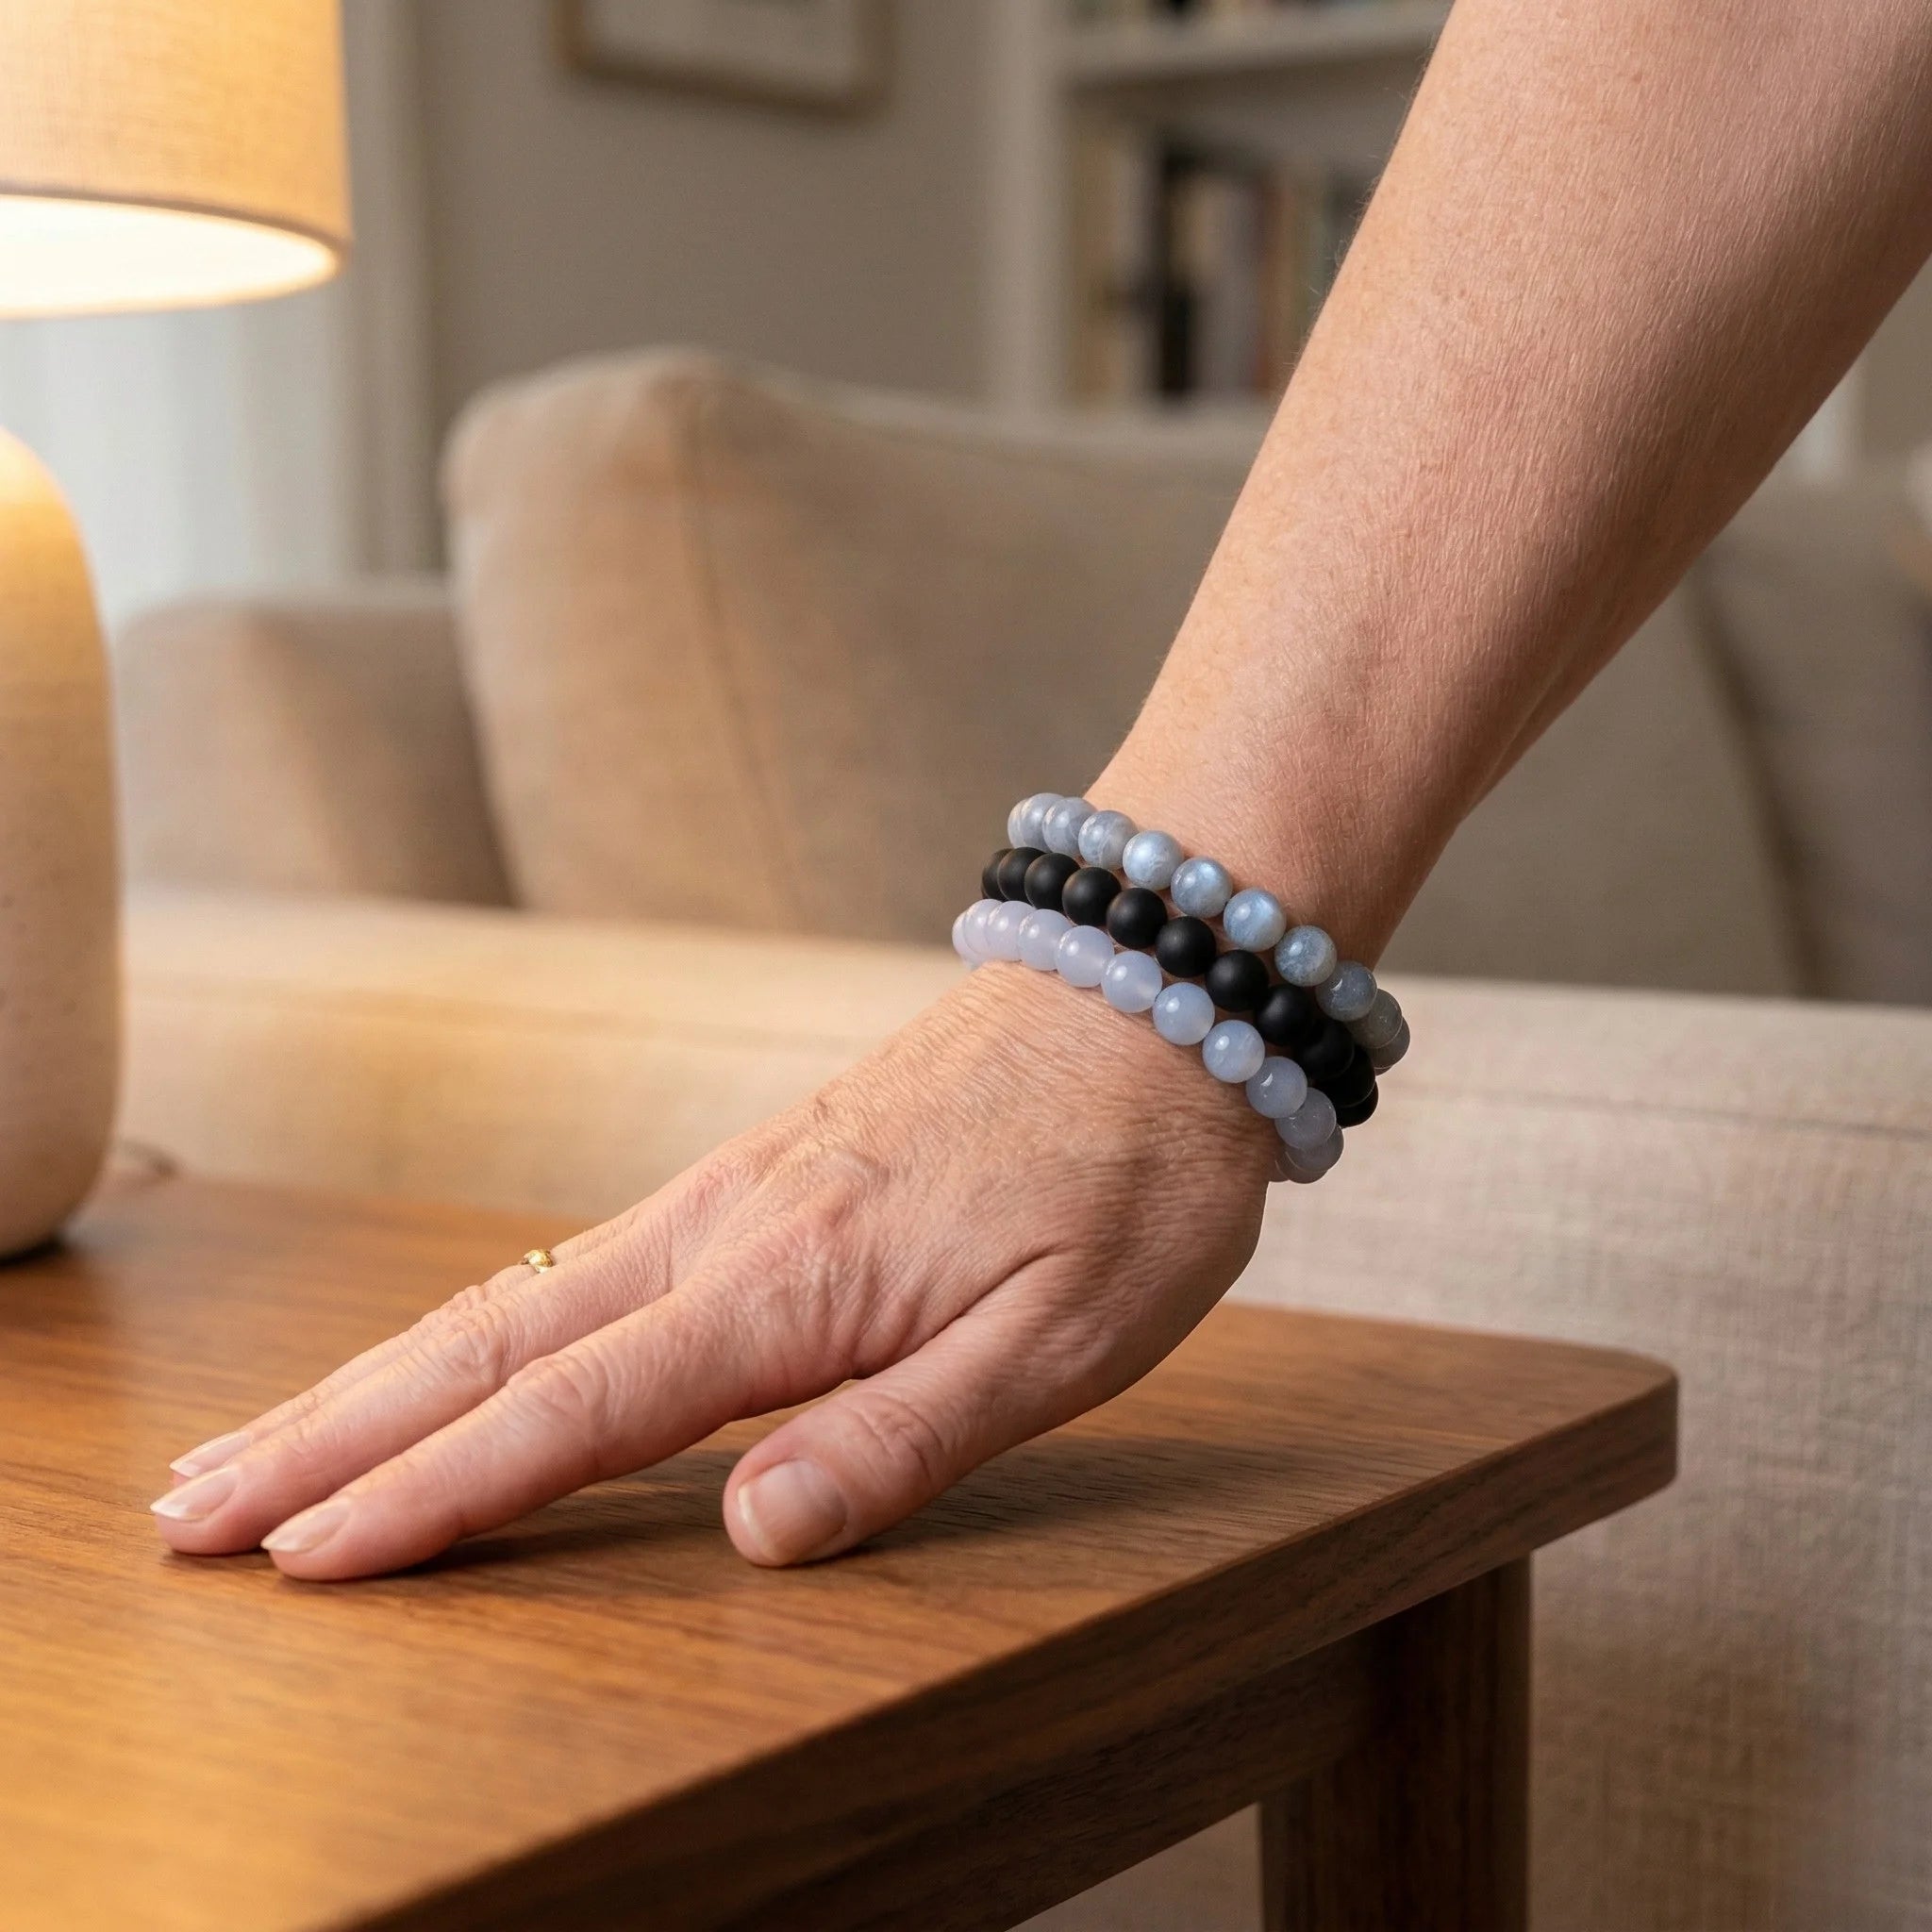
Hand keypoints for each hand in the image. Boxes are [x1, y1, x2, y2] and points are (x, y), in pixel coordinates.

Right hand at [151, 966, 1272, 1579]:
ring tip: (265, 1444)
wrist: (1155, 997)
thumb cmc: (1126, 1177)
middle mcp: (725, 1227)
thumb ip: (900, 1441)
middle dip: (333, 1434)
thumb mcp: (1061, 1340)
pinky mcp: (754, 1173)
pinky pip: (577, 1259)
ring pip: (512, 1294)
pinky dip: (474, 1322)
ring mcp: (728, 1190)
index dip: (434, 1496)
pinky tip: (443, 1357)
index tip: (306, 1559)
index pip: (573, 1414)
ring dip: (374, 1376)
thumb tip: (744, 1536)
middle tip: (195, 1509)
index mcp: (789, 1283)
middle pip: (487, 1344)